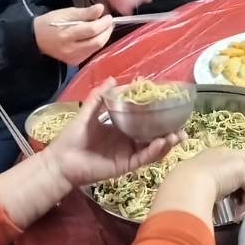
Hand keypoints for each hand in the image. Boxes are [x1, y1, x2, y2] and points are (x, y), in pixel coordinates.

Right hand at [34, 4, 113, 65]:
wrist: (36, 39)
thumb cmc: (50, 22)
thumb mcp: (65, 13)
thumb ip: (84, 12)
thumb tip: (101, 9)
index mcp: (66, 35)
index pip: (91, 30)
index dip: (103, 23)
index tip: (108, 16)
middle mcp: (71, 49)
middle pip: (97, 42)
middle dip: (106, 31)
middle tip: (109, 21)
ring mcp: (73, 58)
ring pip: (96, 48)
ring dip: (103, 37)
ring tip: (103, 27)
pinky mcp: (75, 62)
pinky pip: (91, 53)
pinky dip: (96, 43)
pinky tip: (95, 36)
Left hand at [44, 80, 181, 185]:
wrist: (61, 160)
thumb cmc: (72, 137)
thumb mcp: (87, 113)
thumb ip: (99, 97)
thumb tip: (112, 79)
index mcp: (120, 128)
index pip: (144, 122)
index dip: (157, 116)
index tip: (170, 107)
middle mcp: (127, 141)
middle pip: (154, 136)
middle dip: (170, 131)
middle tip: (183, 124)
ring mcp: (128, 154)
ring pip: (153, 148)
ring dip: (167, 142)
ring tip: (178, 134)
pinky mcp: (126, 165)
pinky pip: (144, 158)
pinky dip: (155, 151)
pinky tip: (163, 142)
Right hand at [151, 147, 244, 222]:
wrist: (185, 184)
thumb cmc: (181, 187)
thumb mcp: (191, 184)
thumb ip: (201, 187)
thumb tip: (202, 201)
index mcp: (210, 154)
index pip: (231, 160)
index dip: (236, 174)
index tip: (237, 190)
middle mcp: (225, 153)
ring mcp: (235, 159)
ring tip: (240, 208)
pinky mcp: (243, 170)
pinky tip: (238, 212)